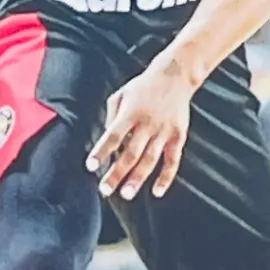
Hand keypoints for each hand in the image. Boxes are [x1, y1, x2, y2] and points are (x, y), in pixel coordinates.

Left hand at [87, 56, 193, 200]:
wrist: (175, 76)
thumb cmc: (143, 87)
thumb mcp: (121, 95)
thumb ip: (111, 117)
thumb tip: (107, 143)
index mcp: (130, 113)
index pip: (112, 136)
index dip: (101, 152)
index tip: (91, 166)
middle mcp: (147, 124)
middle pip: (130, 153)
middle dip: (117, 173)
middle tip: (106, 190)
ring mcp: (164, 132)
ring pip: (150, 160)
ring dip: (137, 179)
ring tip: (126, 194)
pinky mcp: (178, 136)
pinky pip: (172, 161)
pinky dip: (166, 177)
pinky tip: (157, 191)